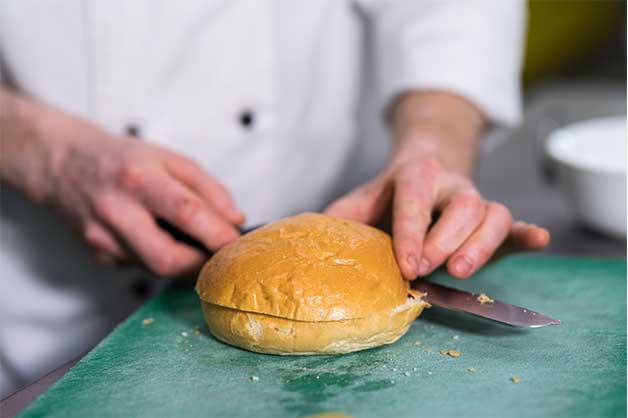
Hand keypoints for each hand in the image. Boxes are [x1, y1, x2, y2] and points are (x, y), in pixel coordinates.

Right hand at [1, 92, 243, 275]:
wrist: (63, 163)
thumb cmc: (124, 159)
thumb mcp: (171, 159)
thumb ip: (208, 189)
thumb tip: (236, 221)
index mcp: (139, 177)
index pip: (187, 212)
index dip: (218, 233)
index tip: (239, 243)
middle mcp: (116, 210)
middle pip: (167, 258)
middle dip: (201, 262)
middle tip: (218, 252)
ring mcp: (102, 237)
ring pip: (155, 269)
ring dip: (182, 262)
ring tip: (189, 239)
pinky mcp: (97, 254)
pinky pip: (140, 267)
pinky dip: (159, 259)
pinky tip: (158, 239)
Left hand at [325, 92, 548, 279]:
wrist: (423, 169)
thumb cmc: (388, 194)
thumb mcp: (359, 202)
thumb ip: (337, 220)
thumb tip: (301, 243)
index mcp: (414, 176)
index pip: (414, 200)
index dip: (412, 232)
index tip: (407, 264)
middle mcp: (450, 186)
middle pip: (461, 206)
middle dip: (447, 239)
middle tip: (430, 269)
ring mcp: (475, 201)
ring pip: (493, 214)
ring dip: (483, 243)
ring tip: (463, 271)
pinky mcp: (493, 219)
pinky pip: (514, 223)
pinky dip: (526, 234)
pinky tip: (537, 239)